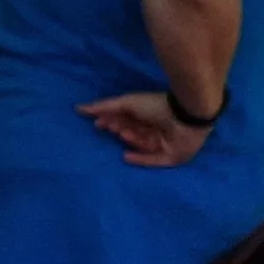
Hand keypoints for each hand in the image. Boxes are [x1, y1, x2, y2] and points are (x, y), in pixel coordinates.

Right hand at [79, 91, 213, 167]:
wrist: (185, 115)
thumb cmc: (156, 105)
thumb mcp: (127, 103)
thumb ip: (104, 107)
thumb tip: (78, 108)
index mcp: (149, 115)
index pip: (127, 121)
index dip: (112, 122)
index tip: (98, 123)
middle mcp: (157, 129)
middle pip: (134, 133)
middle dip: (121, 130)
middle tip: (110, 127)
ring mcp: (165, 144)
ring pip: (142, 145)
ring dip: (131, 140)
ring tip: (124, 134)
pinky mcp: (172, 157)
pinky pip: (154, 161)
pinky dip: (140, 159)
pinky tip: (126, 156)